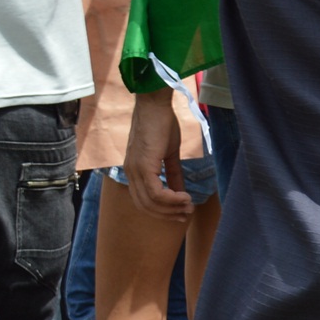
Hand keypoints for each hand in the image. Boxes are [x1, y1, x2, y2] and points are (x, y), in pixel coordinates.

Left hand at [124, 92, 192, 219]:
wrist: (155, 106)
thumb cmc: (162, 125)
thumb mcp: (169, 154)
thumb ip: (173, 173)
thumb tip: (180, 191)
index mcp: (134, 170)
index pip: (143, 200)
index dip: (161, 210)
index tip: (181, 211)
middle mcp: (131, 173)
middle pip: (145, 206)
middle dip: (166, 214)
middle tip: (186, 214)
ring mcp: (135, 170)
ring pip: (150, 202)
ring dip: (171, 208)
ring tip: (188, 206)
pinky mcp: (144, 166)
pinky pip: (156, 192)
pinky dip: (171, 199)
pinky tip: (184, 197)